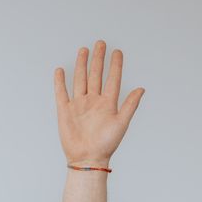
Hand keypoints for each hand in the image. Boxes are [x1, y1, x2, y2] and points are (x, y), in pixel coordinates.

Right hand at [55, 41, 143, 165]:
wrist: (87, 158)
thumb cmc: (106, 145)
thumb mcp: (121, 123)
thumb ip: (130, 105)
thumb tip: (142, 89)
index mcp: (108, 103)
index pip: (112, 79)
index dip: (115, 66)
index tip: (118, 52)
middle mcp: (93, 101)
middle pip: (96, 75)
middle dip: (98, 59)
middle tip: (100, 44)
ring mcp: (79, 104)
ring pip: (80, 79)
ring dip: (82, 65)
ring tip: (84, 50)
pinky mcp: (65, 110)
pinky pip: (61, 92)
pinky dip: (60, 81)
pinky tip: (61, 70)